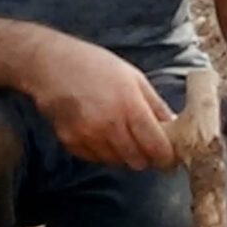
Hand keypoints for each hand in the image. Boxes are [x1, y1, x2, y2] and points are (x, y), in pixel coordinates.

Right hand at [29, 38, 176, 171]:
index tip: (168, 157)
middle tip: (148, 148)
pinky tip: (102, 134)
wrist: (50, 63)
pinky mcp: (70, 141)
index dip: (166, 157)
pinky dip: (104, 152)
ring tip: (123, 136)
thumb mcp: (134, 77)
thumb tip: (175, 126)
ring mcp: (87, 136)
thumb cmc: (95, 65)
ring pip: (117, 163)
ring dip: (125, 156)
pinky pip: (96, 158)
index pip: (156, 148)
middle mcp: (109, 125)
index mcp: (130, 107)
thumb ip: (156, 105)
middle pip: (138, 161)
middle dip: (147, 158)